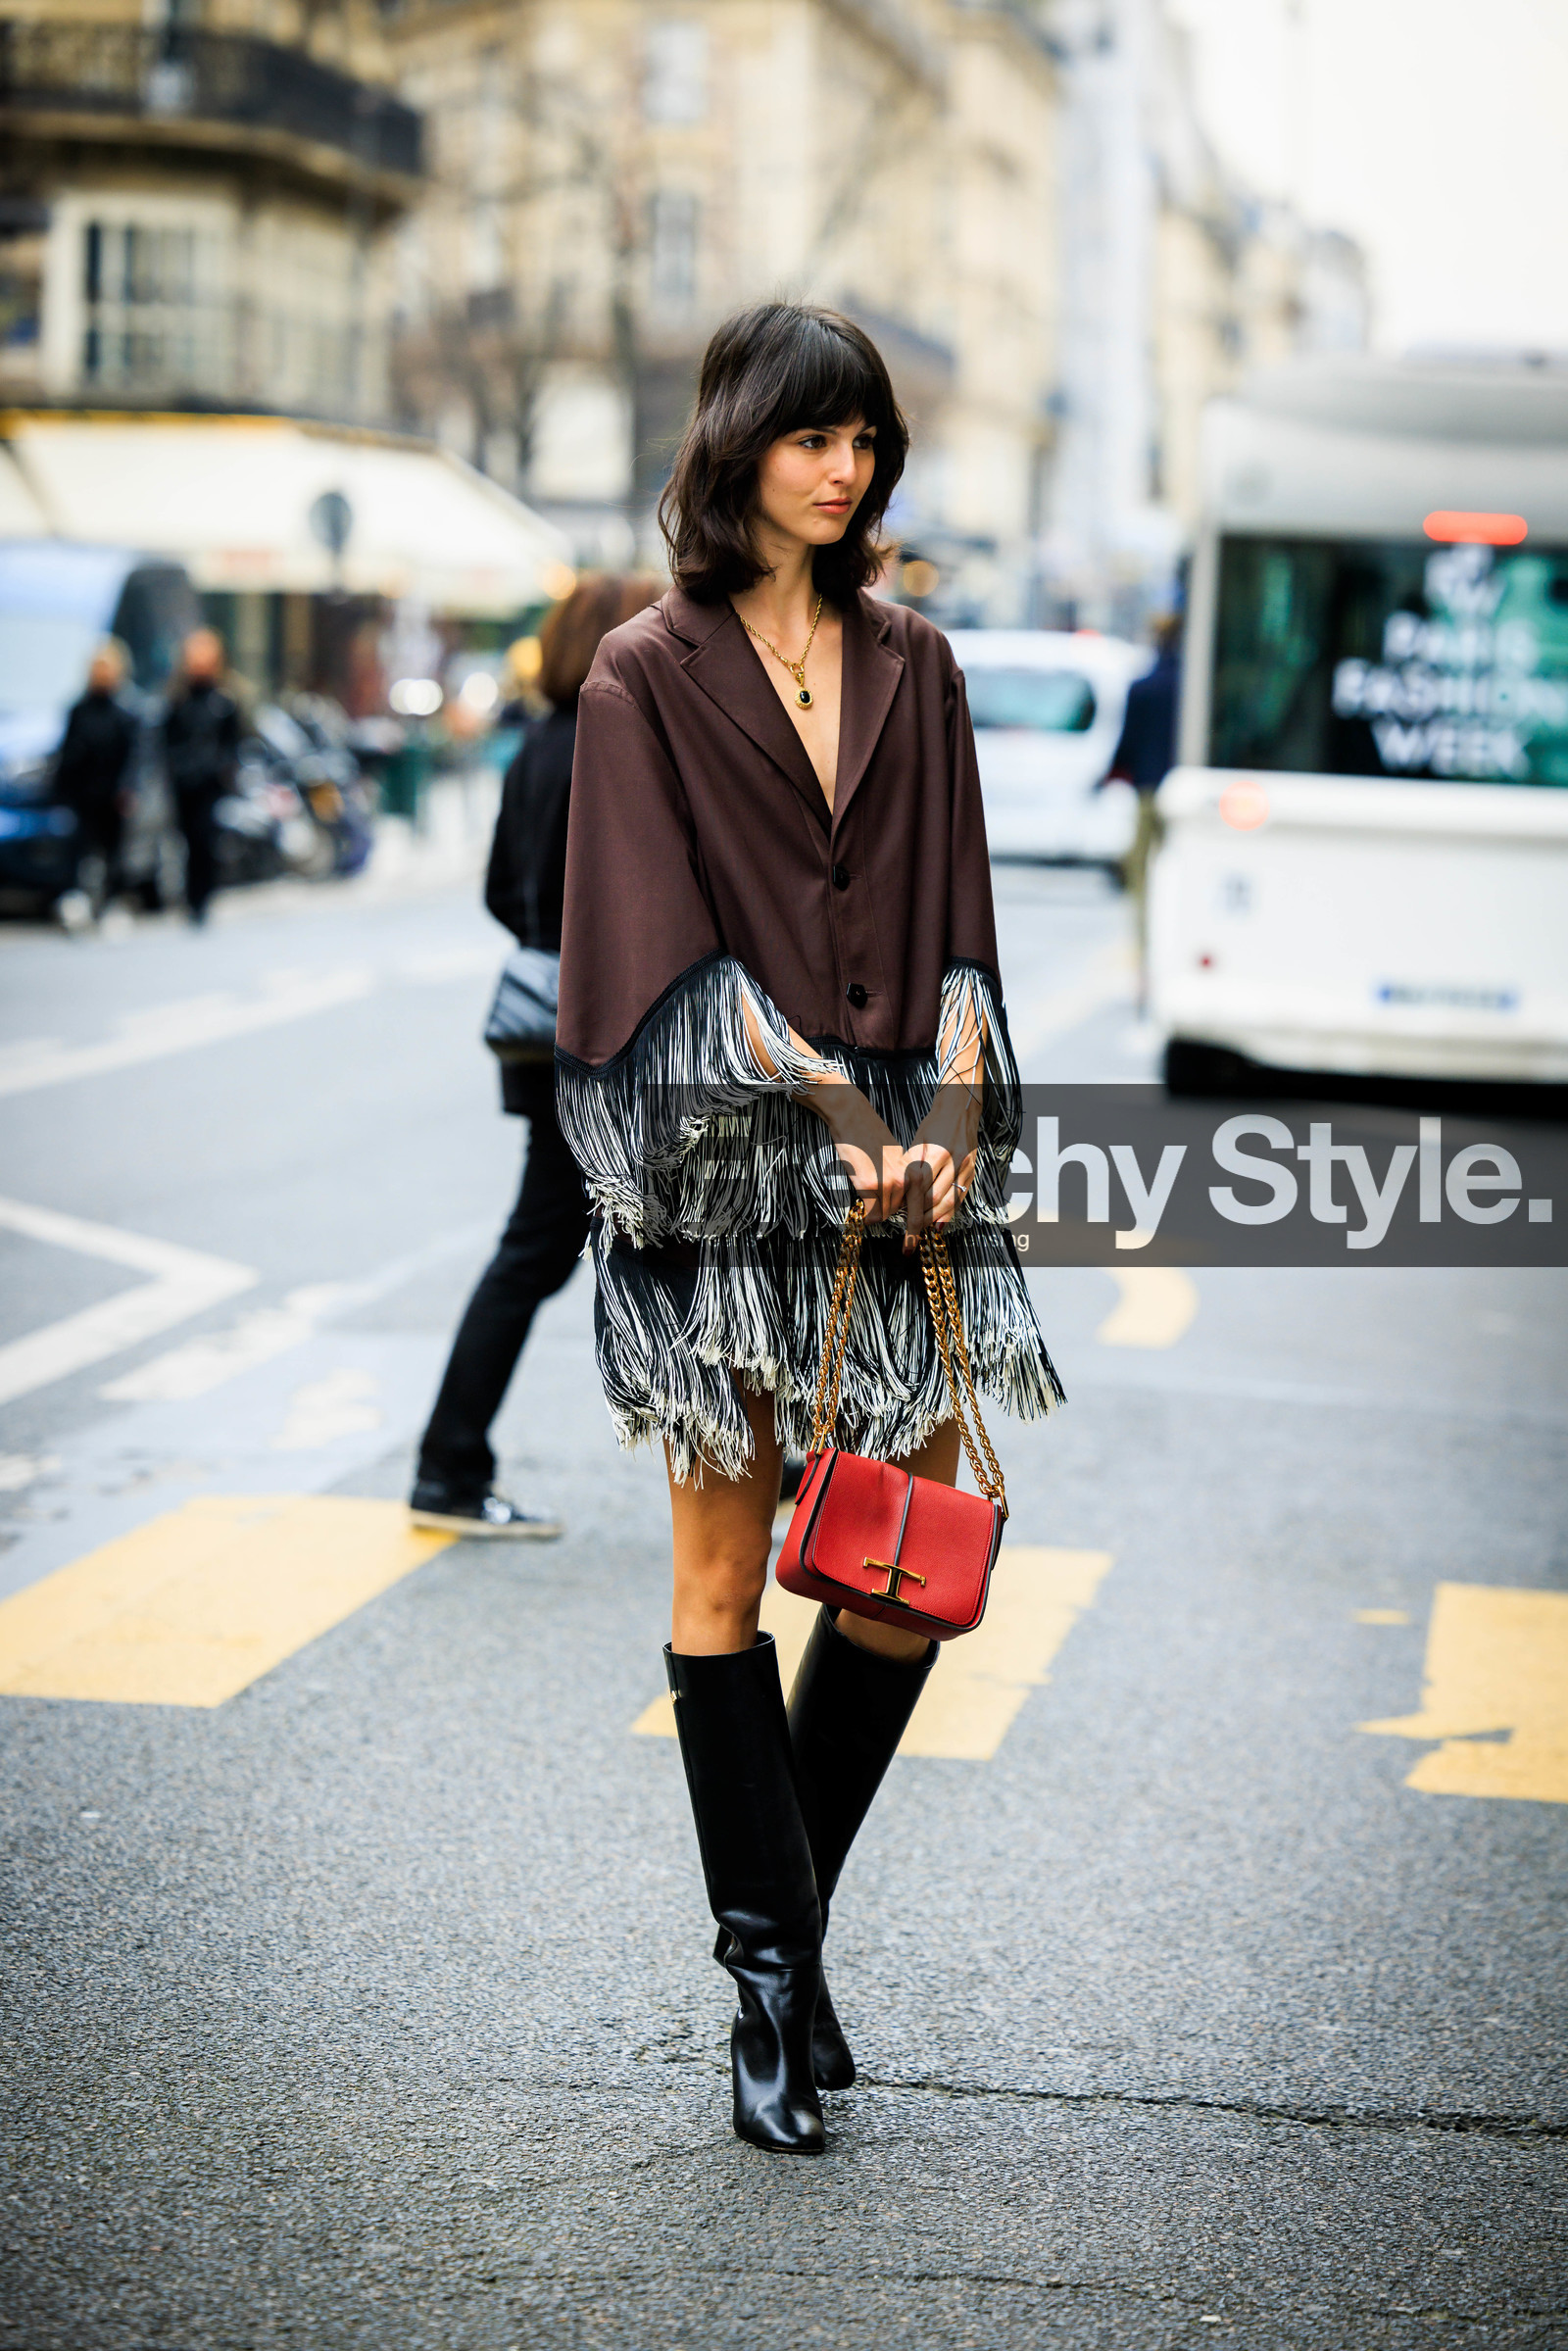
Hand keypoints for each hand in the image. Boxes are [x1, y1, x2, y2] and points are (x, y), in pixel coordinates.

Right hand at [812, 1082, 904, 1223]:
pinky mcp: (868, 1185)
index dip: (914, 1221)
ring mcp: (887, 1183)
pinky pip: (870, 1211)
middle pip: (899, 1210)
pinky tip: (863, 1209)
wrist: (853, 1118)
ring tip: (869, 1207)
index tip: (909, 1231)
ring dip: (876, 1214)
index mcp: (913, 1171)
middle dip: (888, 1213)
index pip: (917, 1204)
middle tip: (878, 1213)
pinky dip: (866, 1214)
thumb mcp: (896, 1157)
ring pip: (884, 1213)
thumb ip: (901, 1178)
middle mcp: (905, 1178)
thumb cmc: (871, 1136)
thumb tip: (899, 1200)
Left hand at [900, 1087, 979, 1252]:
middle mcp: (953, 1159)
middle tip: (910, 1232)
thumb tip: (901, 1196)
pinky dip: (949, 1213)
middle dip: (920, 1218)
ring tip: (922, 1229)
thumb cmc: (934, 1125)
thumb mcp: (917, 1142)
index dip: (910, 1208)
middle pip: (934, 1198)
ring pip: (949, 1200)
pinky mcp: (972, 1171)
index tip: (903, 1224)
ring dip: (934, 1218)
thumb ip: (911, 1168)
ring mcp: (965, 1166)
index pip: (919, 1187)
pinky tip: (939, 1223)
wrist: (960, 1110)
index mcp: (935, 1151)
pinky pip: (960, 1197)